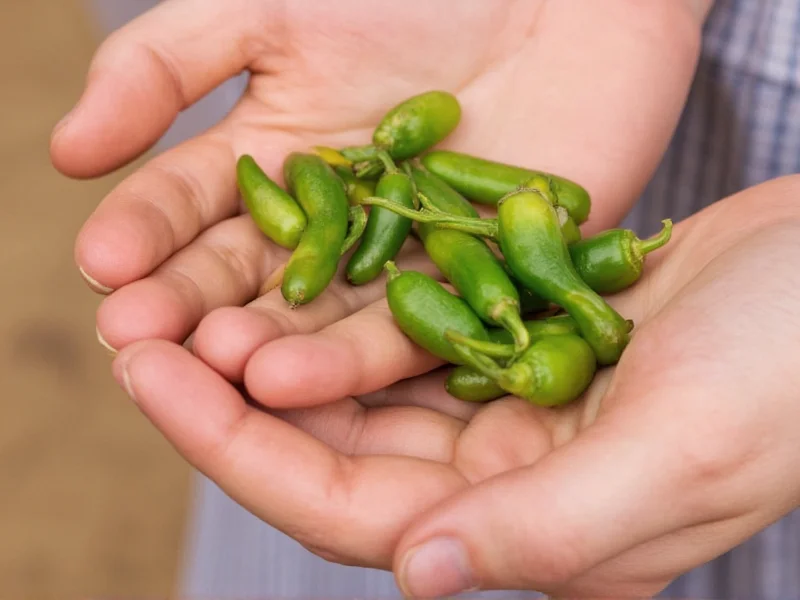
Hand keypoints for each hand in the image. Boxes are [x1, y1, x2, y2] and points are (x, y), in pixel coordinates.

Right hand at [52, 0, 707, 353]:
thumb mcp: (274, 10)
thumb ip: (166, 66)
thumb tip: (69, 153)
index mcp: (273, 159)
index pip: (189, 208)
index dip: (144, 235)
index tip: (102, 265)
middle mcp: (327, 225)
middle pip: (244, 278)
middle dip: (188, 307)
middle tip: (134, 339)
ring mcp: (393, 264)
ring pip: (314, 319)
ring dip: (259, 344)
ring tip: (212, 361)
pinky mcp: (463, 290)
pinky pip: (403, 331)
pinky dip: (349, 357)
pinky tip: (290, 379)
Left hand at [112, 174, 799, 596]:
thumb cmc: (794, 372)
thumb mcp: (681, 449)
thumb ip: (552, 524)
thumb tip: (418, 575)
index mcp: (533, 527)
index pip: (350, 507)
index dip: (240, 450)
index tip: (154, 381)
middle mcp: (509, 476)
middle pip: (336, 447)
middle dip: (232, 395)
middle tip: (143, 329)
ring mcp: (513, 404)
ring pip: (365, 387)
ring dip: (281, 345)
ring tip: (192, 297)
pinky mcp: (522, 337)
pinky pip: (412, 327)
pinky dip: (350, 304)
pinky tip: (294, 265)